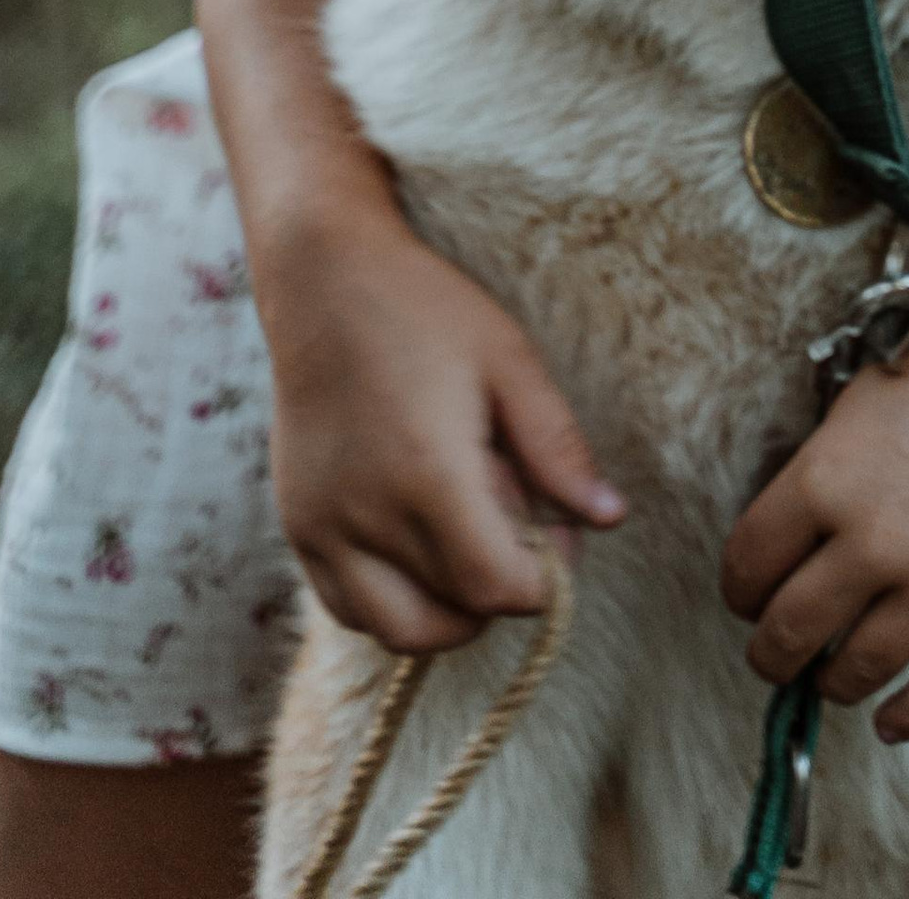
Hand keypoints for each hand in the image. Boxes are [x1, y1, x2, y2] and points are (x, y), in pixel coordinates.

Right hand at [259, 198, 624, 654]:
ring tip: (469, 535)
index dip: (543, 579)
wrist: (325, 277)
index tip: (558, 531)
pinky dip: (393, 601)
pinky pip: (349, 606)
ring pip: (396, 630)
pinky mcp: (297, 527)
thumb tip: (611, 518)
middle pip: (453, 616)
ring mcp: (320, 529)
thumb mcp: (509, 362)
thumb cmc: (426, 310)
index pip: (495, 588)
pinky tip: (420, 542)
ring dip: (447, 609)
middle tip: (517, 527)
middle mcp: (365, 517)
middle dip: (501, 589)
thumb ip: (558, 448)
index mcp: (426, 476)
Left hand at [719, 272, 908, 744]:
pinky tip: (889, 723)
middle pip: (791, 630)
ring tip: (828, 680)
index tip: (748, 597)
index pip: (750, 564)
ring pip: (859, 668)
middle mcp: (872, 541)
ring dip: (832, 684)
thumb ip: (822, 467)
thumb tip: (792, 529)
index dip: (740, 589)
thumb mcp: (862, 397)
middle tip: (774, 656)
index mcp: (825, 480)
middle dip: (772, 653)